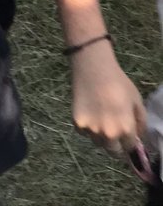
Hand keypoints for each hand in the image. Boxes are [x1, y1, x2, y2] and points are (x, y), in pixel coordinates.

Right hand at [71, 41, 146, 155]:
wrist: (93, 66)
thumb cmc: (118, 82)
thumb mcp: (137, 100)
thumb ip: (141, 122)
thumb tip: (137, 137)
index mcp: (126, 129)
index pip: (129, 148)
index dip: (129, 141)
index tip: (127, 135)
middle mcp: (108, 134)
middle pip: (113, 152)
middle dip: (116, 144)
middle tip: (114, 130)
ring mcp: (91, 130)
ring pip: (98, 143)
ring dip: (101, 136)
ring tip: (100, 118)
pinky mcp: (77, 123)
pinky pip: (84, 132)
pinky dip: (87, 127)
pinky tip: (89, 111)